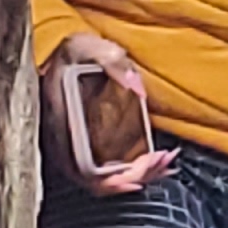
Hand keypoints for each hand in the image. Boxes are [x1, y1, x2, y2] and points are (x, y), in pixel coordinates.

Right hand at [43, 31, 178, 194]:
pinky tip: (156, 160)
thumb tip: (137, 88)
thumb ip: (113, 61)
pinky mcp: (87, 145)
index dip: (107, 182)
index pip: (79, 167)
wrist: (69, 52)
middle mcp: (64, 139)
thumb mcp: (91, 46)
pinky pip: (109, 168)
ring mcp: (75, 145)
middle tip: (166, 161)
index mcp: (60, 120)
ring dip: (139, 174)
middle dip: (134, 176)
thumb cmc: (77, 50)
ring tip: (168, 161)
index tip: (137, 180)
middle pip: (96, 180)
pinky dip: (134, 168)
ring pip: (104, 177)